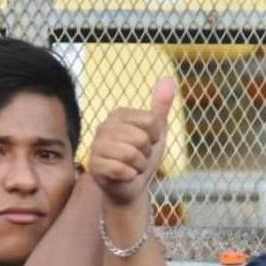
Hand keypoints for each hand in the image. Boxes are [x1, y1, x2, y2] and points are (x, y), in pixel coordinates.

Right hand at [89, 77, 175, 206]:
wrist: (131, 187)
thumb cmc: (143, 158)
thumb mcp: (157, 132)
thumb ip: (161, 107)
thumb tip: (169, 79)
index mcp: (119, 115)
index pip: (152, 122)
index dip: (156, 137)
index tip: (148, 143)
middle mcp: (104, 126)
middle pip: (142, 138)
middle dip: (147, 153)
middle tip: (139, 157)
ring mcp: (97, 145)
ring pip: (132, 154)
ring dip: (139, 165)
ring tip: (132, 166)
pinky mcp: (95, 165)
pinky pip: (122, 169)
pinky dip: (130, 176)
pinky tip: (124, 175)